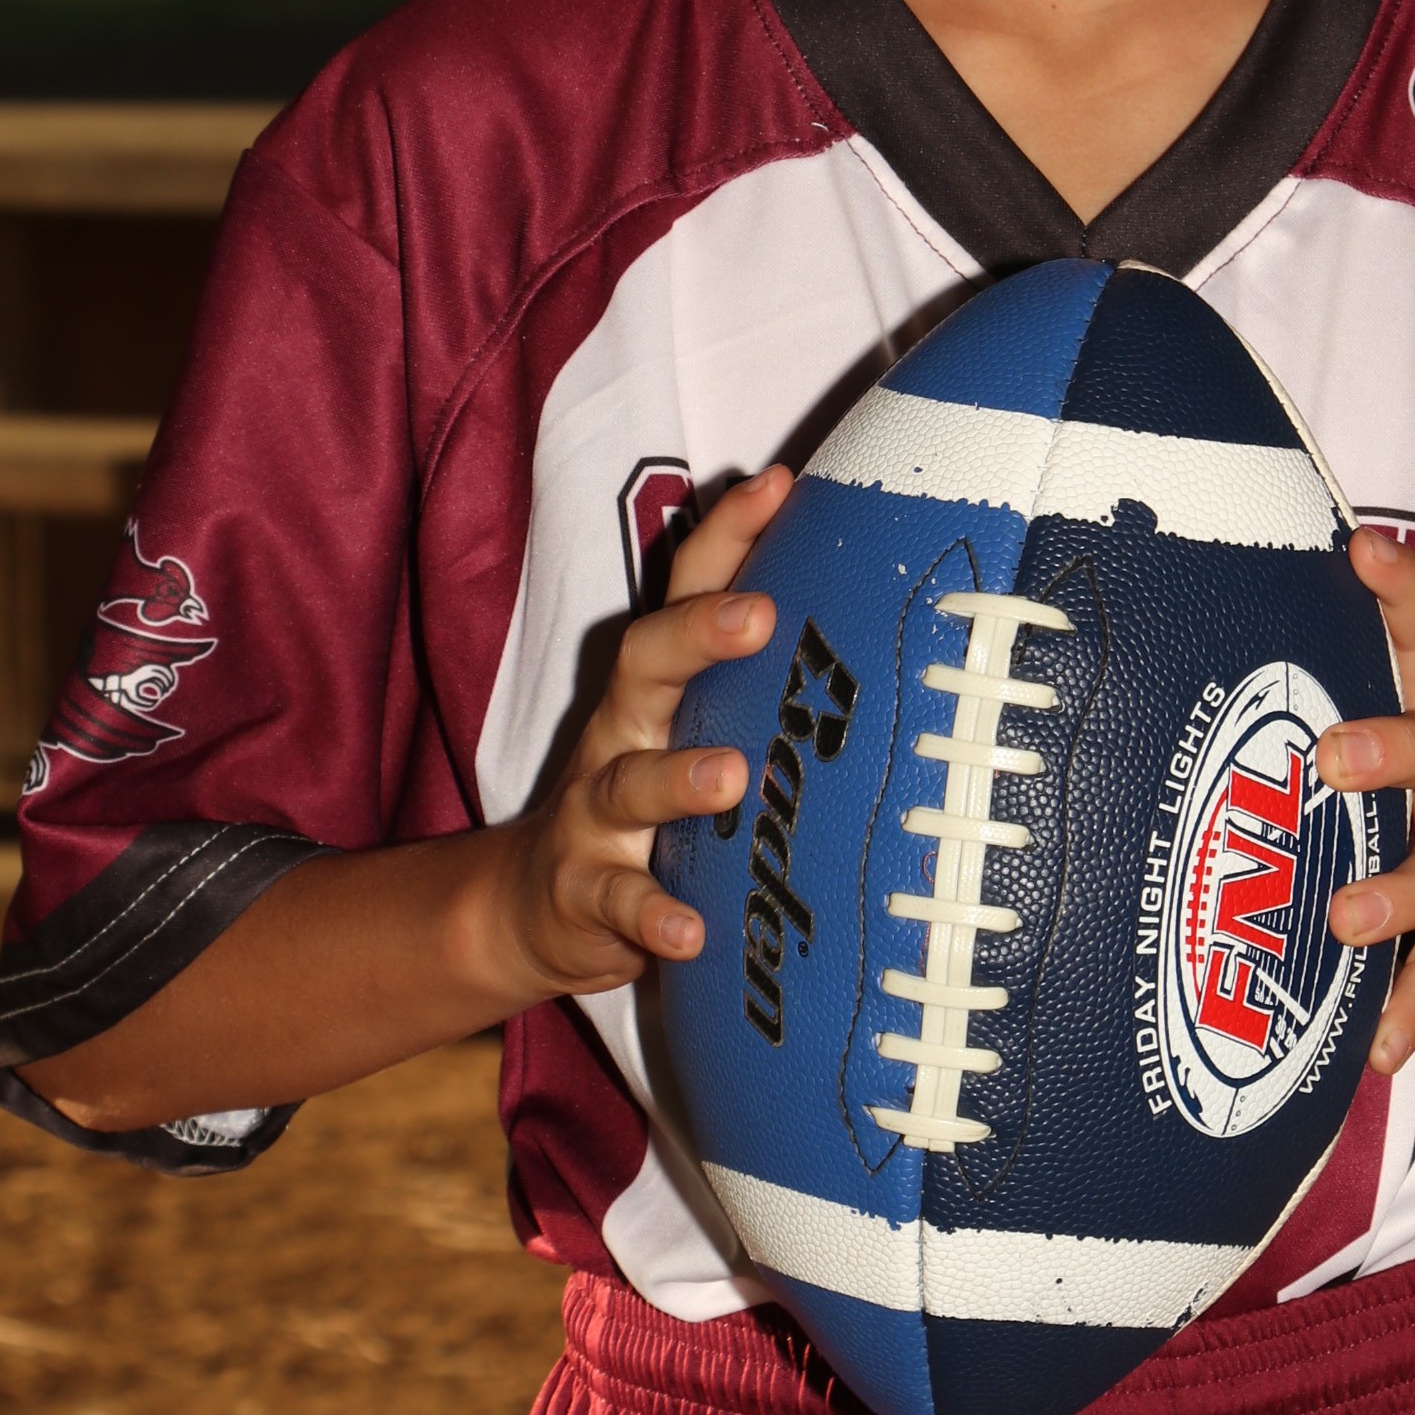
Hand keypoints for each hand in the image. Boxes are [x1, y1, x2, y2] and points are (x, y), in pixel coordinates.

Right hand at [490, 464, 790, 997]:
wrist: (535, 908)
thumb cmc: (645, 806)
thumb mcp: (690, 735)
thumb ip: (759, 693)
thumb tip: (879, 632)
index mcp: (659, 689)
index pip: (685, 593)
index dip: (726, 536)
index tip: (777, 484)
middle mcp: (622, 733)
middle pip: (645, 664)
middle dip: (698, 633)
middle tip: (759, 615)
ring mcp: (594, 813)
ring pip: (628, 782)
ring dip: (677, 777)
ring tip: (729, 776)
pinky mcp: (584, 891)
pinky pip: (617, 900)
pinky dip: (651, 916)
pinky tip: (689, 930)